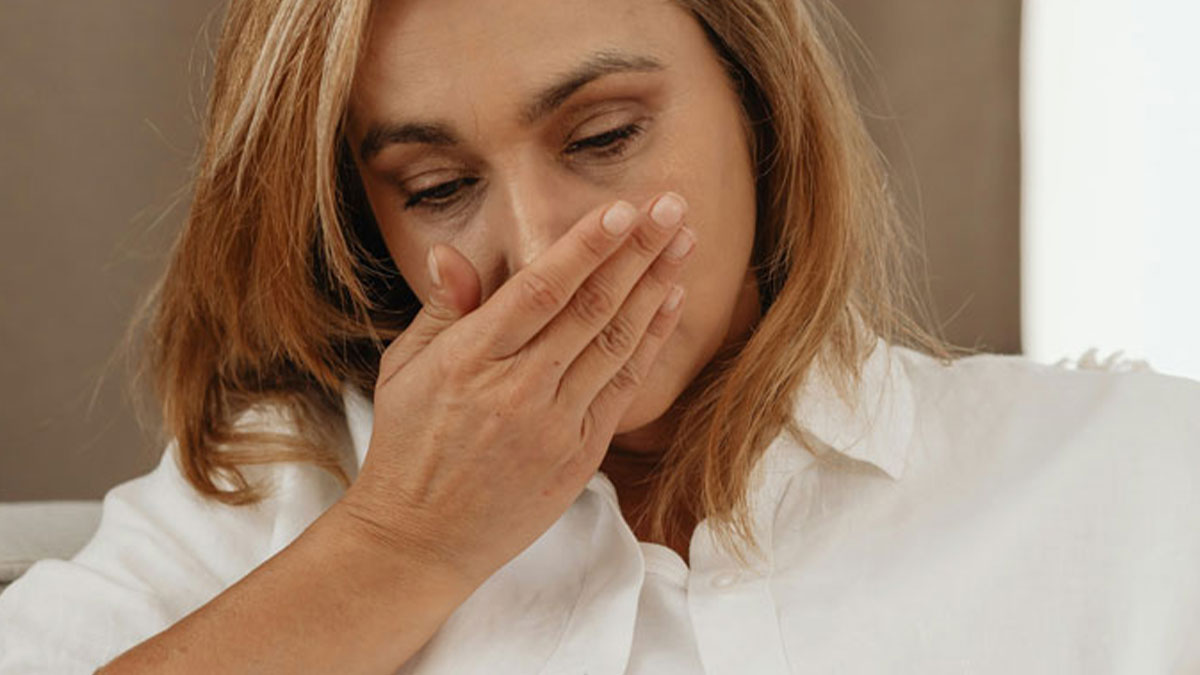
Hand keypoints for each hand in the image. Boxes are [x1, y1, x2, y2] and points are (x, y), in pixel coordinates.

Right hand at [337, 192, 694, 588]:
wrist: (419, 538)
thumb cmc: (407, 447)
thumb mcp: (404, 369)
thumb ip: (442, 310)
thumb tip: (452, 253)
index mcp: (470, 359)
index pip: (540, 289)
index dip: (587, 247)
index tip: (623, 209)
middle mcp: (517, 388)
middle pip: (591, 308)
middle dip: (637, 251)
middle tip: (671, 206)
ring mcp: (553, 424)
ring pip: (616, 343)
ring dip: (655, 287)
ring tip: (683, 242)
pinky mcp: (578, 454)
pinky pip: (622, 387)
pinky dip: (649, 342)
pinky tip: (669, 303)